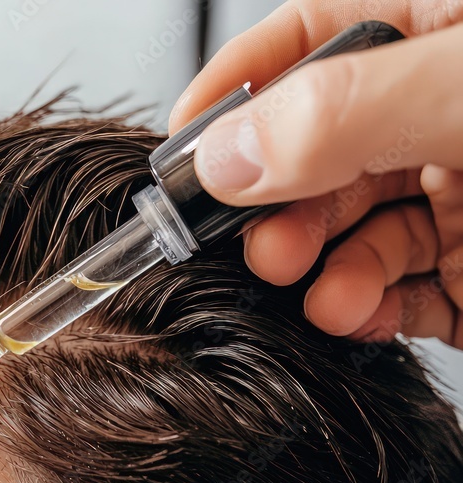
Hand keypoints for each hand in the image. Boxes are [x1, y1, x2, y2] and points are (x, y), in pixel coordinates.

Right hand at [169, 0, 462, 347]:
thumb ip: (343, 115)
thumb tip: (228, 156)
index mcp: (436, 31)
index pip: (308, 39)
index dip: (238, 87)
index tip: (184, 139)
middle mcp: (434, 114)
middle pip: (312, 152)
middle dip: (272, 206)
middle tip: (261, 243)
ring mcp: (455, 192)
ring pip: (348, 232)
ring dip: (317, 271)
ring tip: (320, 293)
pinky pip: (396, 293)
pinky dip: (363, 313)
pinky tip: (354, 313)